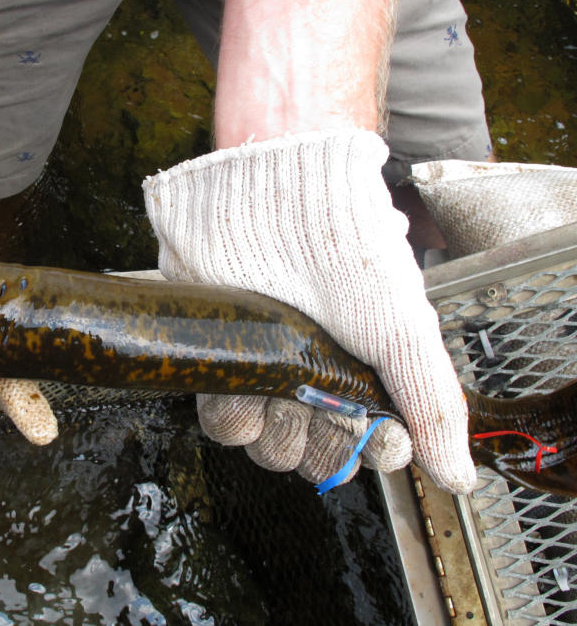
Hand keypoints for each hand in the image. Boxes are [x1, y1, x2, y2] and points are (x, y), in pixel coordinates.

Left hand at [143, 130, 475, 493]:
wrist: (272, 199)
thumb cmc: (345, 252)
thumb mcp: (403, 328)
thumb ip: (432, 403)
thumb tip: (458, 477)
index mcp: (361, 371)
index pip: (368, 445)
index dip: (374, 451)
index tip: (383, 439)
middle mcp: (313, 377)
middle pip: (315, 454)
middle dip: (325, 445)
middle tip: (326, 407)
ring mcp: (264, 371)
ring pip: (268, 447)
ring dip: (278, 434)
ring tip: (284, 389)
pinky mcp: (219, 360)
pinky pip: (223, 423)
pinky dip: (235, 415)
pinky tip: (249, 383)